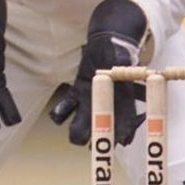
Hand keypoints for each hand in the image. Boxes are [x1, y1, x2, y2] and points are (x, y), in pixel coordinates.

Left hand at [49, 0, 146, 145]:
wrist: (106, 43)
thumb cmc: (117, 50)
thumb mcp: (123, 55)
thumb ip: (124, 62)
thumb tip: (125, 62)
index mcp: (123, 99)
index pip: (126, 121)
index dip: (123, 133)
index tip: (118, 141)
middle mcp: (106, 104)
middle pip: (102, 128)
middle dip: (97, 137)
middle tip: (90, 141)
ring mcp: (90, 100)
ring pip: (83, 122)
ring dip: (78, 129)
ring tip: (74, 130)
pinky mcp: (77, 93)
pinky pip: (67, 108)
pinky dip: (62, 113)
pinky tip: (58, 115)